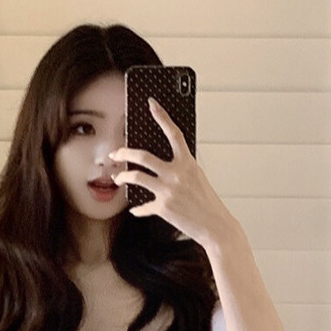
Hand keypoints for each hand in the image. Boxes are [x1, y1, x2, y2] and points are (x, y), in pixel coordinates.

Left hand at [110, 99, 234, 252]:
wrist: (215, 226)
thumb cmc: (208, 202)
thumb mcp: (197, 178)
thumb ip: (181, 168)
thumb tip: (164, 163)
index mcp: (188, 163)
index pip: (173, 133)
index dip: (162, 117)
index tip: (152, 104)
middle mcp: (176, 174)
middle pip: (143, 156)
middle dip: (124, 153)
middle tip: (116, 154)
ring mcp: (168, 190)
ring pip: (136, 177)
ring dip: (122, 177)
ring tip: (118, 178)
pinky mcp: (162, 207)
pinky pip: (142, 206)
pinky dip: (138, 209)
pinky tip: (135, 209)